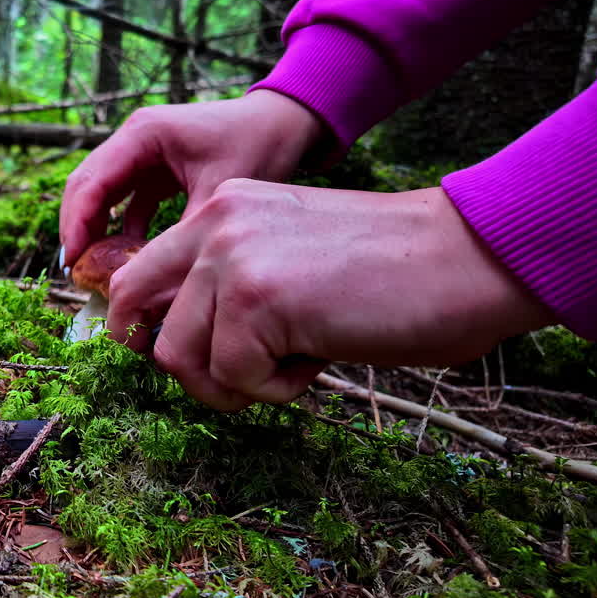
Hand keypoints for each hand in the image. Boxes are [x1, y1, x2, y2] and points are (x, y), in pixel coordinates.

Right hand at [58, 90, 322, 268]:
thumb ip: (181, 236)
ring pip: (102, 194)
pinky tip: (127, 260)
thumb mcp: (218, 195)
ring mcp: (143, 153)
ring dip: (96, 230)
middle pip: (86, 186)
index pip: (90, 182)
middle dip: (78, 229)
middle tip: (75, 272)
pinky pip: (126, 201)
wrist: (288, 124)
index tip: (71, 263)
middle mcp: (134, 139)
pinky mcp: (157, 168)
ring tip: (92, 271)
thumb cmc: (259, 146)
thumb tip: (151, 284)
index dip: (76, 224)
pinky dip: (122, 228)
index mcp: (142, 134)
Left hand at [107, 180, 554, 410]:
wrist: (465, 259)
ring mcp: (230, 257)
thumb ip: (228, 285)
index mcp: (220, 208)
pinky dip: (277, 389)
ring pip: (177, 357)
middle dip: (173, 362)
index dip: (139, 327)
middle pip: (131, 312)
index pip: (135, 273)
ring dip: (233, 382)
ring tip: (294, 362)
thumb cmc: (390, 274)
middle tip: (232, 380)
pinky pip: (234, 378)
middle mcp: (214, 222)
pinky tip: (319, 358)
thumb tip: (170, 343)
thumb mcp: (287, 259)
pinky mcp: (255, 300)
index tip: (170, 357)